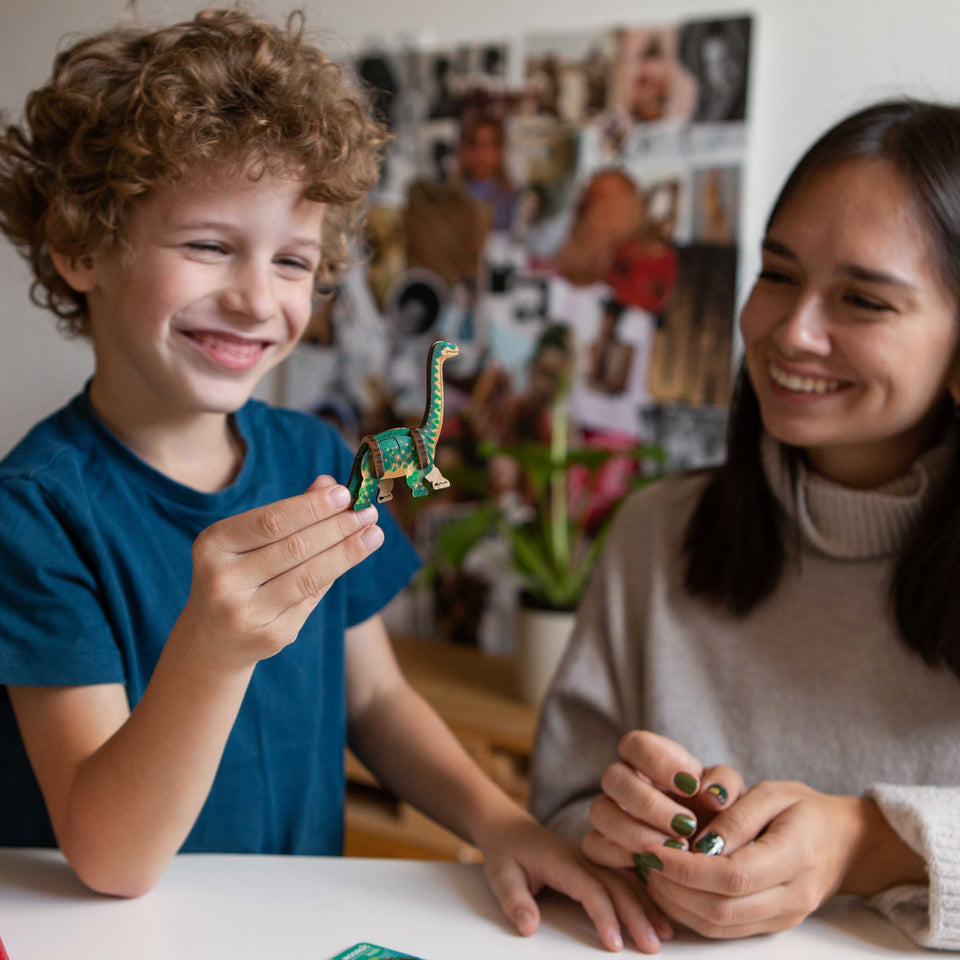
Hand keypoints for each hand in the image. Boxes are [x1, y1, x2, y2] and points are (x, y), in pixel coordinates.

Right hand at [176, 475, 382, 671]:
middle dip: (338, 528)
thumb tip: (329, 484)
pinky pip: (312, 598)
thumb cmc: (239, 573)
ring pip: (309, 576)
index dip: (312, 507)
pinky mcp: (270, 636)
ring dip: (347, 552)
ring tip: (374, 534)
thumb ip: (289, 513)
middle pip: (295, 548)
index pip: (271, 521)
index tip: (345, 494)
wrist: (214, 637)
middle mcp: (222, 581)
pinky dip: (334, 574)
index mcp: (213, 545)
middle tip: (369, 512)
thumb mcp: (250, 540)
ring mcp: (244, 613)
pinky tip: (354, 558)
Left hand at [479, 814, 673, 952]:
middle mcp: (583, 859)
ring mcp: (593, 861)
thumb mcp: (499, 875)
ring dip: (648, 905)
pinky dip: (645, 894)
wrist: (508, 828)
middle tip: (653, 947)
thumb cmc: (506, 852)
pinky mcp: (596, 866)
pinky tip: (661, 911)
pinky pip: (625, 878)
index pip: (590, 888)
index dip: (604, 916)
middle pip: (617, 886)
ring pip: (627, 881)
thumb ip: (514, 900)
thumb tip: (528, 928)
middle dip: (637, 915)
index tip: (614, 945)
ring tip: (667, 933)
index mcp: (563, 861)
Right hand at [584, 730, 743, 868]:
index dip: (658, 762)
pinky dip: (619, 855)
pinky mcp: (601, 845)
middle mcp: (622, 782)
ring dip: (636, 831)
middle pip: (613, 777)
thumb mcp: (728, 796)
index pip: (635, 744)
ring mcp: (608, 813)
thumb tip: (712, 794)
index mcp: (648, 760)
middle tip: (686, 825)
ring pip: (600, 811)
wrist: (704, 854)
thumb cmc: (714, 815)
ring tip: (675, 849)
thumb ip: (724, 785)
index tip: (691, 786)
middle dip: (649, 803)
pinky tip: (650, 865)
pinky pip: (593, 845)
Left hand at [637, 780, 927, 938]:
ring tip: (651, 871)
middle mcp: (791, 897)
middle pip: (721, 910)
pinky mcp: (771, 925)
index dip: (686, 867)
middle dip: (673, 888)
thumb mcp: (774, 794)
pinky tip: (671, 886)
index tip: (654, 847)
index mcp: (795, 857)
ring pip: (719, 926)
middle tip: (645, 858)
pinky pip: (724, 929)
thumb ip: (738, 815)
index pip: (732, 876)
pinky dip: (690, 912)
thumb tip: (700, 842)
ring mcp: (782, 917)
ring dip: (676, 904)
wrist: (846, 844)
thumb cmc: (805, 810)